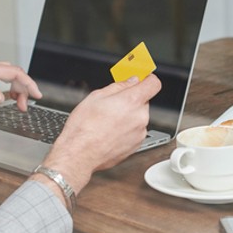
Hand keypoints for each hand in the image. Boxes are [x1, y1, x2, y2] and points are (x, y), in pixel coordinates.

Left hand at [0, 59, 41, 116]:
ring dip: (17, 89)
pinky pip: (0, 79)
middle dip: (24, 88)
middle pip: (14, 73)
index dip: (29, 84)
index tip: (37, 95)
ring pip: (8, 76)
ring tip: (19, 104)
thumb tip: (2, 95)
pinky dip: (8, 87)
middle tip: (25, 106)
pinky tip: (9, 96)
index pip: (15, 72)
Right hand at [38, 74, 161, 194]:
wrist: (79, 154)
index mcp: (131, 101)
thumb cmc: (83, 128)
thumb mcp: (96, 96)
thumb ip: (118, 86)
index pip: (153, 84)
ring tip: (107, 121)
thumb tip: (129, 81)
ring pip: (138, 117)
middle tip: (112, 104)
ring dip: (127, 116)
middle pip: (143, 101)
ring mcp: (139, 133)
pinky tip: (109, 131)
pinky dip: (125, 129)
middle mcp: (140, 117)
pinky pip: (134, 131)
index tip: (140, 79)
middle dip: (130, 100)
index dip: (146, 79)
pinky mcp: (136, 145)